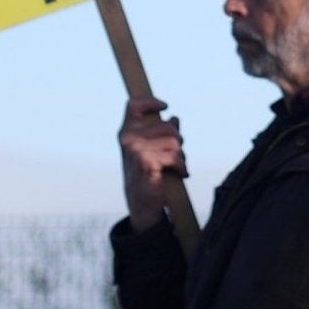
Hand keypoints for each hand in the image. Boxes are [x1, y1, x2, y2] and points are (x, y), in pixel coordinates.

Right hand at [119, 97, 185, 232]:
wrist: (142, 206)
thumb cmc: (149, 177)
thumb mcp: (153, 152)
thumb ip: (162, 134)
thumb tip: (175, 118)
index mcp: (126, 133)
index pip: (134, 106)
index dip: (150, 102)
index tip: (164, 106)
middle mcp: (128, 139)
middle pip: (168, 126)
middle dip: (178, 142)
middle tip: (176, 156)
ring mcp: (136, 150)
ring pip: (174, 142)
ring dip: (181, 156)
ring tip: (176, 167)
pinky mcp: (146, 163)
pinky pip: (176, 157)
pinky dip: (182, 167)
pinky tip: (180, 174)